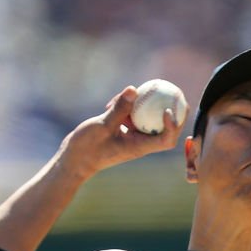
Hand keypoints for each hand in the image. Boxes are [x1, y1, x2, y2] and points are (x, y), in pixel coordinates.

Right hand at [58, 86, 187, 180]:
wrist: (74, 161)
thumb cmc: (87, 149)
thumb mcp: (102, 126)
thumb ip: (119, 108)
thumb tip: (134, 89)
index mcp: (139, 147)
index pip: (165, 139)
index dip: (174, 126)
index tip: (168, 110)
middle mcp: (139, 143)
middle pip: (164, 129)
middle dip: (173, 112)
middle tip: (176, 93)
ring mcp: (131, 137)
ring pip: (146, 119)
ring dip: (143, 106)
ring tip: (139, 90)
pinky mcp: (122, 131)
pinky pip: (131, 117)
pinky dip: (126, 108)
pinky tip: (114, 99)